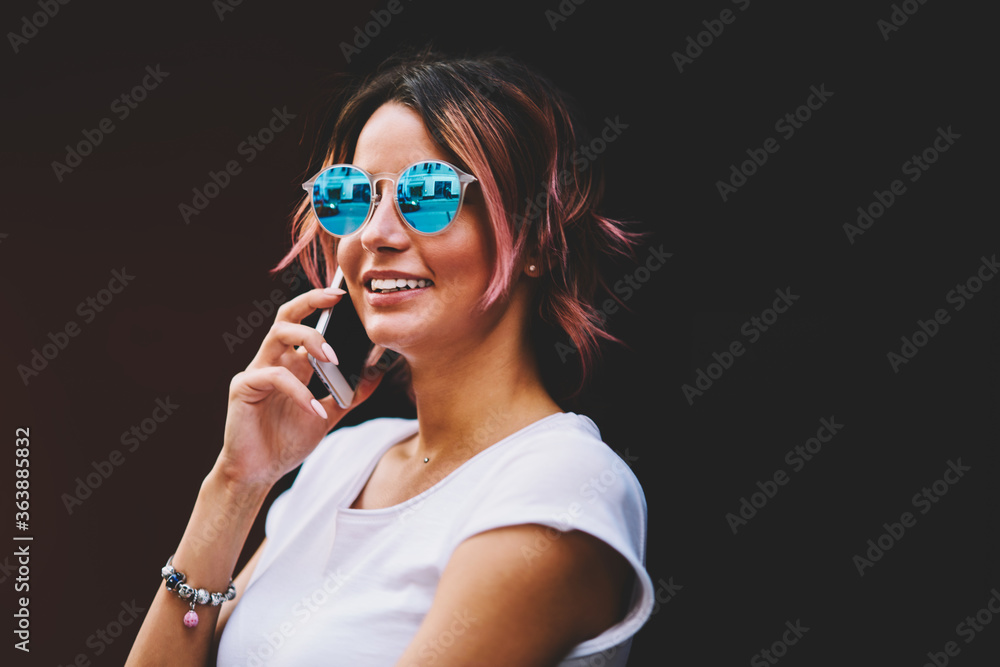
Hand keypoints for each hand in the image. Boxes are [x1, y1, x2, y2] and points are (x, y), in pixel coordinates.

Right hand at [215, 286, 384, 488]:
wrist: (259, 472)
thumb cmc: (286, 441)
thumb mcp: (329, 414)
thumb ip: (350, 394)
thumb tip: (376, 373)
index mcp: (292, 363)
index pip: (303, 321)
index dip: (318, 303)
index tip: (343, 294)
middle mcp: (273, 361)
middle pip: (287, 316)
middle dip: (310, 302)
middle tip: (336, 300)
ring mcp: (256, 372)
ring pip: (277, 336)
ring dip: (309, 341)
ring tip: (333, 359)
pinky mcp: (243, 388)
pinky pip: (273, 377)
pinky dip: (299, 392)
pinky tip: (316, 411)